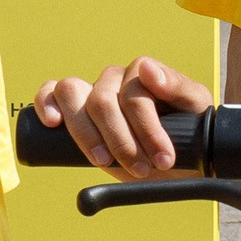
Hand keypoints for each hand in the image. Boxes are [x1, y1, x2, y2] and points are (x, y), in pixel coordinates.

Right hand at [33, 55, 212, 175]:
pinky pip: (50, 93)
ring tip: (104, 161)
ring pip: (72, 94)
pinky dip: (46, 103)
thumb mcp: (195, 110)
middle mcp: (115, 80)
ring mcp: (91, 91)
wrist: (177, 159)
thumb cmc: (188, 132)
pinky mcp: (72, 107)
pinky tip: (53, 123)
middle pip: (102, 100)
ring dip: (87, 134)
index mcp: (143, 74)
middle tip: (141, 169)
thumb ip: (179, 87)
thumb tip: (147, 70)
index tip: (164, 158)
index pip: (134, 93)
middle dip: (122, 141)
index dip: (147, 128)